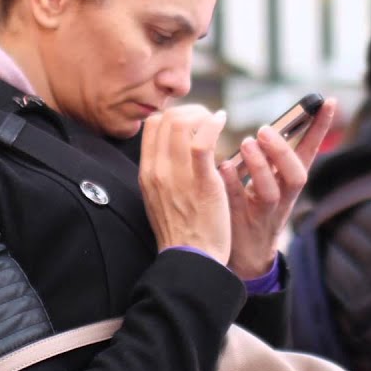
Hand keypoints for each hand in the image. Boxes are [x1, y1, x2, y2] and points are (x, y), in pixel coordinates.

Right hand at [140, 105, 231, 263]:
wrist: (191, 259)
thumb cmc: (182, 230)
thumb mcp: (159, 198)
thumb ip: (163, 173)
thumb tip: (173, 151)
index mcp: (147, 173)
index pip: (152, 126)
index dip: (172, 115)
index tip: (191, 123)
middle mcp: (158, 171)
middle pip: (166, 119)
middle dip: (189, 111)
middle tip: (207, 119)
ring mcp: (178, 176)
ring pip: (182, 124)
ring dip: (203, 115)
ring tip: (216, 121)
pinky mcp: (202, 182)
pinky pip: (203, 141)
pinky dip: (213, 124)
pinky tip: (222, 122)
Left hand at [217, 99, 336, 277]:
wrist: (242, 256)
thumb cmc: (253, 210)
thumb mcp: (265, 181)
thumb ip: (266, 160)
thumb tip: (265, 129)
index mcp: (289, 182)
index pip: (309, 152)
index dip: (319, 129)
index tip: (326, 101)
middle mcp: (283, 198)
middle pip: (296, 175)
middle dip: (283, 151)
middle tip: (265, 129)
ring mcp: (265, 215)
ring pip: (271, 193)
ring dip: (260, 167)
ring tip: (246, 144)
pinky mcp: (244, 225)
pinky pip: (238, 203)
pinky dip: (231, 183)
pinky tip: (222, 166)